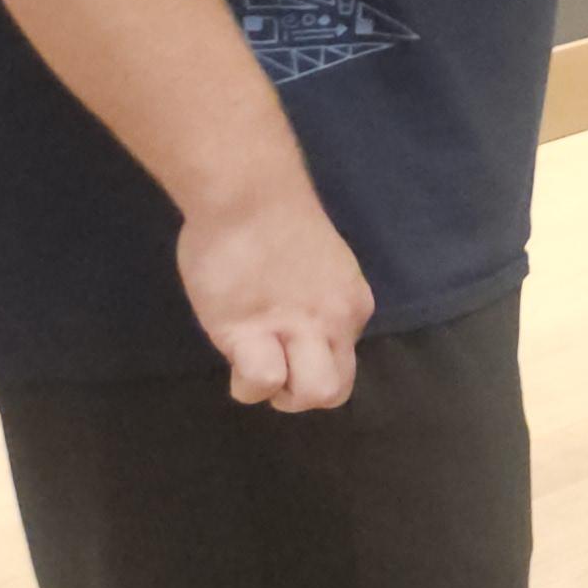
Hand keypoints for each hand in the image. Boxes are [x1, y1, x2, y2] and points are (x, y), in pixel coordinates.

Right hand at [177, 190, 375, 410]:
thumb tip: (297, 322)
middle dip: (302, 395)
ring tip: (254, 367)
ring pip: (314, 395)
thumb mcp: (320, 266)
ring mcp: (296, 328)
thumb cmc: (274, 217)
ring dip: (278, 394)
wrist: (250, 192)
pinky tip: (235, 357)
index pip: (345, 358)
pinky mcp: (250, 331)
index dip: (312, 360)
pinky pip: (262, 381)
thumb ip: (316, 300)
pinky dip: (247, 384)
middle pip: (337, 390)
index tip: (286, 341)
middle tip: (273, 370)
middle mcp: (336, 321)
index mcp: (352, 304)